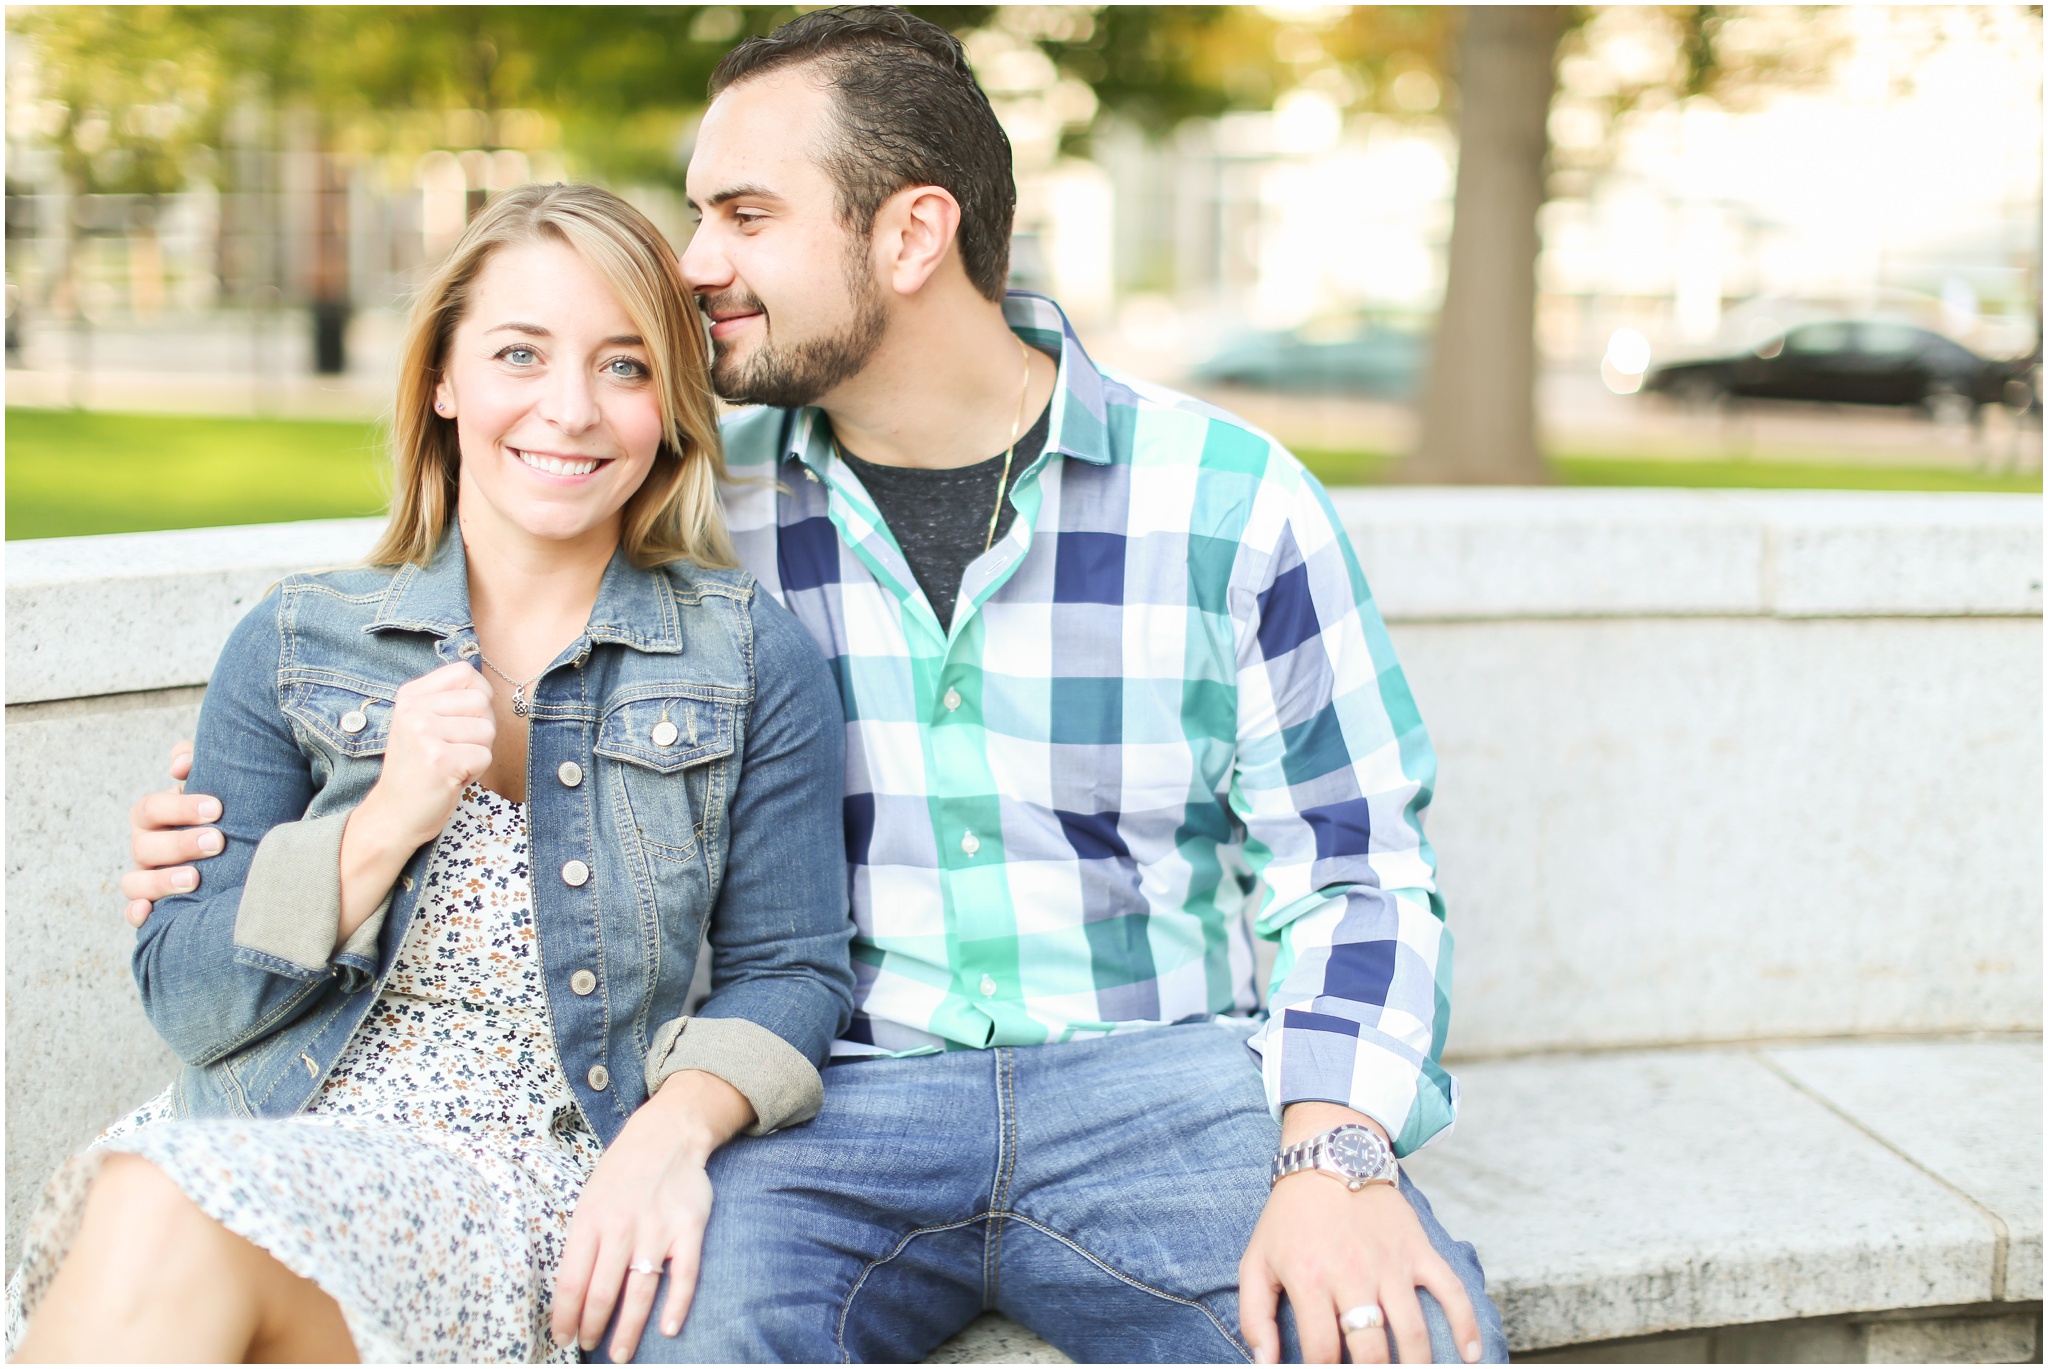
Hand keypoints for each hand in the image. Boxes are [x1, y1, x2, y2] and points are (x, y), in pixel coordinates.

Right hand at [121, 741, 222, 926]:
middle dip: (180, 844)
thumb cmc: (224, 809)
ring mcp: (146, 876)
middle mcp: (145, 845)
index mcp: (154, 815)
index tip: (217, 808)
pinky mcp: (153, 904)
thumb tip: (178, 765)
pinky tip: (149, 913)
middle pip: (144, 845)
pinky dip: (136, 913)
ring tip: (194, 878)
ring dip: (161, 881)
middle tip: (217, 841)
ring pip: (135, 881)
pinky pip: (134, 913)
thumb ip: (195, 760)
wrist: (241, 840)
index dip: (180, 808)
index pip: (152, 808)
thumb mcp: (214, 779)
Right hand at [351, 662, 494, 852]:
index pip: (464, 672)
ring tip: (450, 764)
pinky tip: (450, 778)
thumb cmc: (418, 769)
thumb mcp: (422, 724)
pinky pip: (485, 756)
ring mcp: (425, 733)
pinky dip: (475, 772)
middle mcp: (413, 710)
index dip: (477, 696)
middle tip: (453, 750)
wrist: (394, 814)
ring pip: (487, 730)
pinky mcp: (440, 760)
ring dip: (477, 752)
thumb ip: (449, 700)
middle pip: (482, 702)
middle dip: (479, 730)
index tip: (461, 721)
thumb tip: (487, 687)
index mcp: (410, 696)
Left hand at [552, 1071, 754, 1360]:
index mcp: (589, 1220)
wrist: (666, 1135)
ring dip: (628, 1329)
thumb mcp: (589, 1199)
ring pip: (639, 1291)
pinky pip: (684, 1275)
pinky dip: (677, 1305)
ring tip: (620, 1354)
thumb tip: (572, 1294)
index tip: (562, 1338)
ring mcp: (656, 1229)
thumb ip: (583, 1242)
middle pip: (602, 1293)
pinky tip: (668, 1329)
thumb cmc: (621, 1173)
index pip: (571, 1282)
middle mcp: (620, 1228)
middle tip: (589, 1346)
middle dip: (592, 1328)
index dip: (565, 1317)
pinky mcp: (688, 1229)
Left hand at [1239, 1107, 1482, 1365]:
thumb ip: (1254, 1317)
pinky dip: (1466, 1327)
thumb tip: (1264, 1364)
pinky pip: (1451, 1292)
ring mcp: (1390, 1264)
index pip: (1322, 1353)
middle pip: (1371, 1351)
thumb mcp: (1257, 1261)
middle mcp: (1353, 1275)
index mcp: (1310, 1280)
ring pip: (1413, 1333)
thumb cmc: (1290, 1217)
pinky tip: (1469, 1357)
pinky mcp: (1417, 1250)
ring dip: (1416, 1365)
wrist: (1329, 1158)